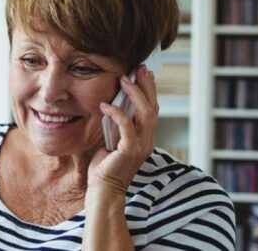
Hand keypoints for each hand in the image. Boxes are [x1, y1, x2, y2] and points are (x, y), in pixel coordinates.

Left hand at [90, 65, 158, 193]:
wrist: (103, 189)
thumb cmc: (104, 166)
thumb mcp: (112, 140)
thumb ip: (117, 125)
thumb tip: (113, 104)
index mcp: (145, 138)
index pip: (152, 109)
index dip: (150, 91)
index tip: (144, 74)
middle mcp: (148, 140)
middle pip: (153, 107)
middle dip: (147, 86)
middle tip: (139, 68)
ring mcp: (141, 145)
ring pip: (145, 113)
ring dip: (135, 94)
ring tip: (124, 79)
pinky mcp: (130, 150)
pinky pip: (127, 125)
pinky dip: (116, 112)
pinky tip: (105, 105)